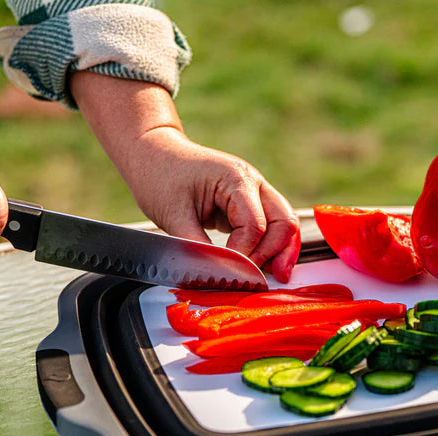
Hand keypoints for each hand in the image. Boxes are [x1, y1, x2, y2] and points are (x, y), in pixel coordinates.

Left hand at [123, 127, 300, 282]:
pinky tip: (267, 265)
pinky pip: (271, 226)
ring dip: (282, 251)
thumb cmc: (160, 175)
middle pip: (284, 221)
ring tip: (277, 276)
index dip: (244, 254)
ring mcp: (255, 192)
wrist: (153, 154)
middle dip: (275, 253)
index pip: (255, 225)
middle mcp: (253, 183)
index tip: (228, 272)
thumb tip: (216, 276)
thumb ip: (197, 248)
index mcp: (236, 178)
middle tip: (258, 279)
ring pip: (285, 224)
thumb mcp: (172, 215)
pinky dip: (271, 246)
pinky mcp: (249, 204)